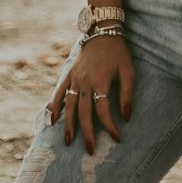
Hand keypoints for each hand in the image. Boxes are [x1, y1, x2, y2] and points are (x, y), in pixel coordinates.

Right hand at [50, 35, 133, 155]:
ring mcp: (74, 78)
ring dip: (68, 125)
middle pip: (84, 112)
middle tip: (90, 151)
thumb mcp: (128, 70)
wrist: (101, 31)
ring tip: (68, 143)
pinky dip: (54, 107)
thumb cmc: (118, 53)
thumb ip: (128, 94)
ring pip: (69, 106)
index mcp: (101, 80)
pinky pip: (59, 93)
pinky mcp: (68, 75)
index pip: (103, 109)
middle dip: (87, 133)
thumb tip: (126, 117)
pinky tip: (53, 121)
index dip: (110, 126)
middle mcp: (85, 81)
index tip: (117, 138)